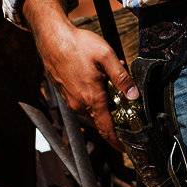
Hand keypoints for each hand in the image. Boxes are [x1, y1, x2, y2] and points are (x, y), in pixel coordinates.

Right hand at [24, 0, 136, 149]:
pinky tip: (97, 79)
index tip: (124, 148)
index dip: (116, 140)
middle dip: (113, 116)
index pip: (106, 127)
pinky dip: (92, 96)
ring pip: (91, 107)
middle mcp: (79, 102)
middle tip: (127, 109)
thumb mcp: (106, 56)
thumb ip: (121, 77)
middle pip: (100, 118)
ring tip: (112, 85)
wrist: (53, 38)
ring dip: (103, 102)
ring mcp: (70, 98)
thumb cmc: (78, 44)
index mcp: (92, 97)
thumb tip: (133, 95)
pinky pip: (82, 100)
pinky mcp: (65, 91)